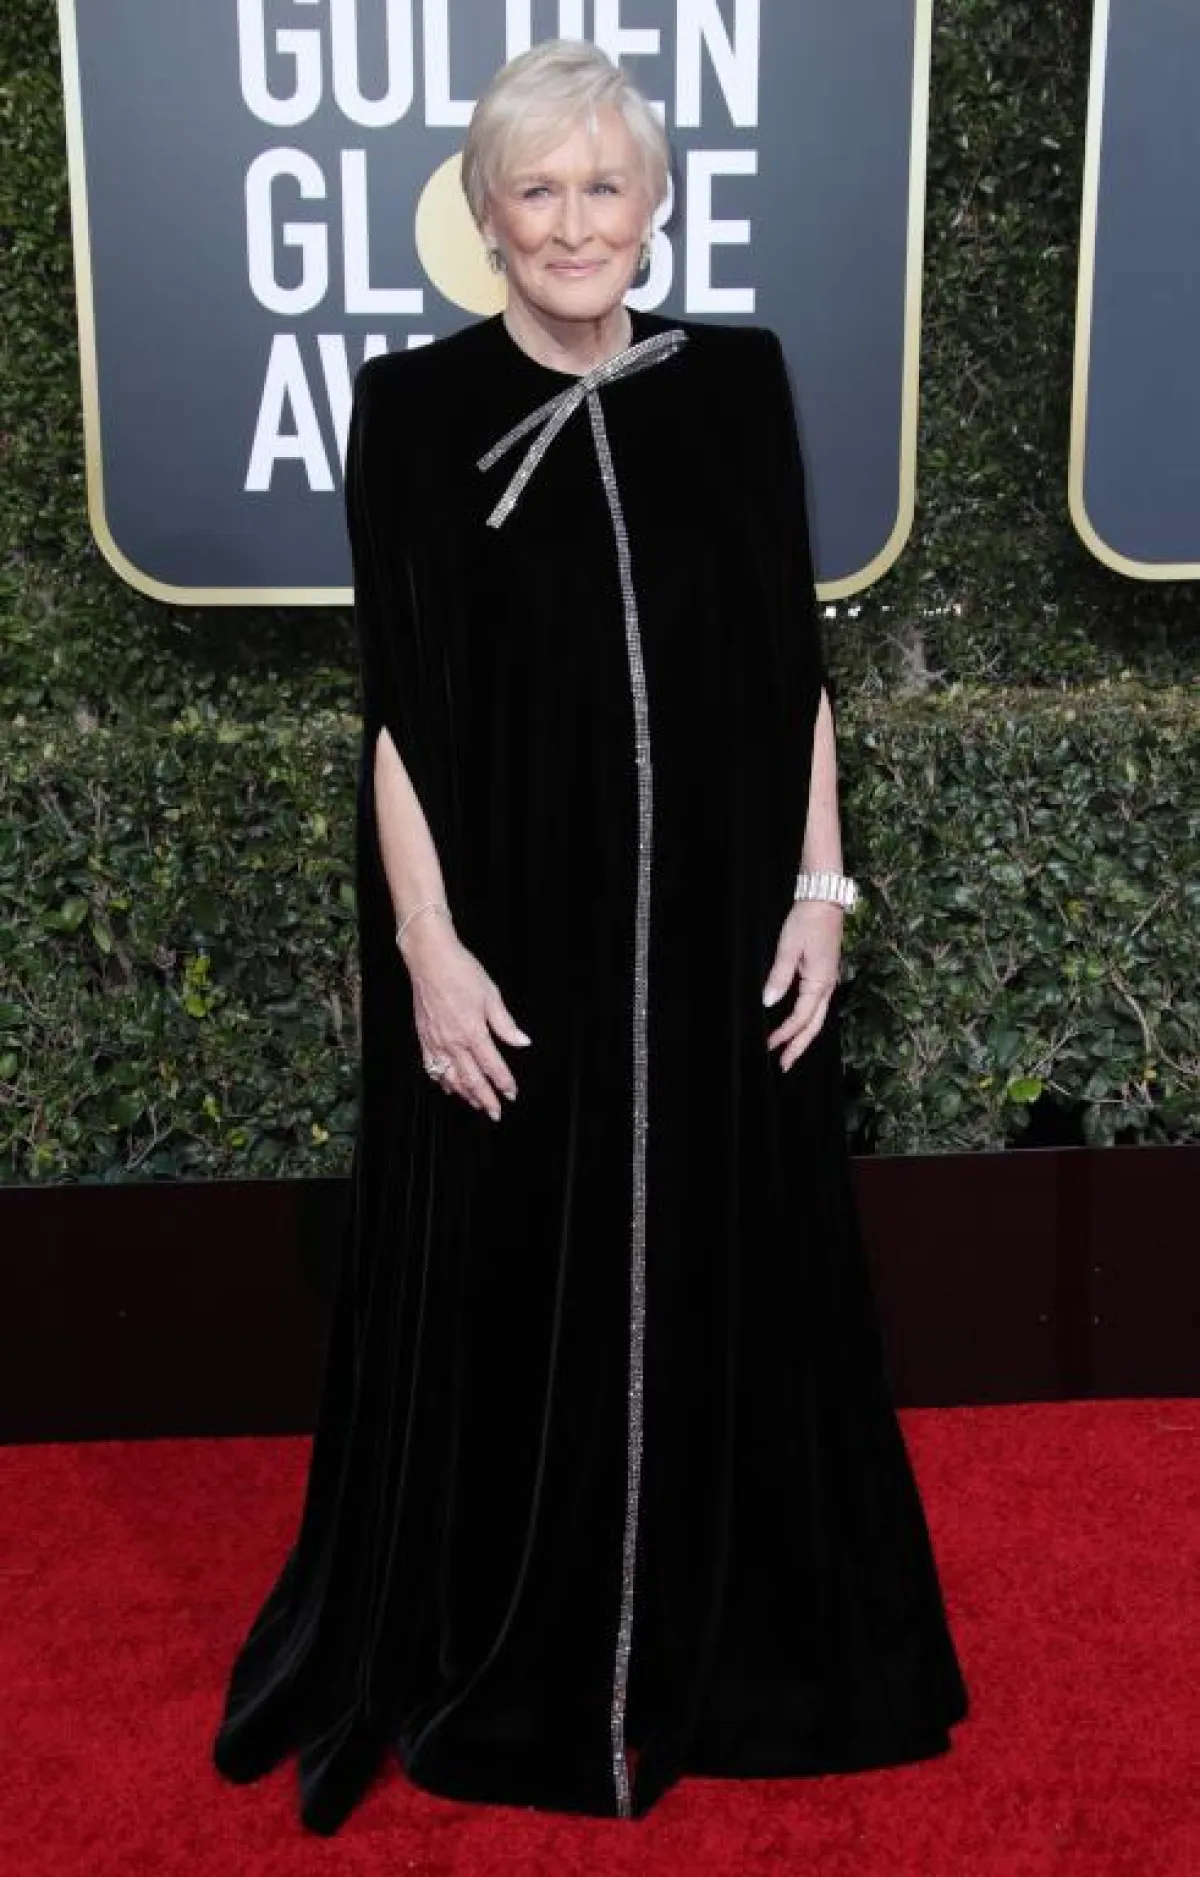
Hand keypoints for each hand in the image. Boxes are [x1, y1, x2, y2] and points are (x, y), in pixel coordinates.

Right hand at [400, 919, 531, 1119]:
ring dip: (465, 1094)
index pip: (492, 1066)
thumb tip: (522, 1042)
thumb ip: (505, 1024)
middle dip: (485, 1099)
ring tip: (476, 1104)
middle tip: (495, 1113)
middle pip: (471, 1079)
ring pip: (451, 1077)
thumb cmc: (461, 972)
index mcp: (473, 1032)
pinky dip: (441, 1080)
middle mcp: (453, 1041)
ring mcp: (436, 1041)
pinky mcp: (424, 1037)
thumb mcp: (491, 995)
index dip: (503, 1082)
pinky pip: (432, 1066)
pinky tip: (448, 1087)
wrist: (429, 959)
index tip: (512, 1093)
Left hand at [762, 899, 842, 1069]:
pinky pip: (816, 1005)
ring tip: (790, 1052)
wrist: (824, 898)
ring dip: (803, 1036)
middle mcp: (827, 986)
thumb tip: (769, 1002)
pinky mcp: (823, 974)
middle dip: (799, 1046)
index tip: (768, 1046)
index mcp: (820, 982)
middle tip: (784, 1065)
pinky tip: (798, 1025)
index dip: (785, 1034)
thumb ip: (779, 976)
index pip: (801, 1017)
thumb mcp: (789, 948)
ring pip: (817, 1017)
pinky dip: (807, 1020)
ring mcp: (827, 980)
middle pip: (814, 1025)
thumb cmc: (807, 920)